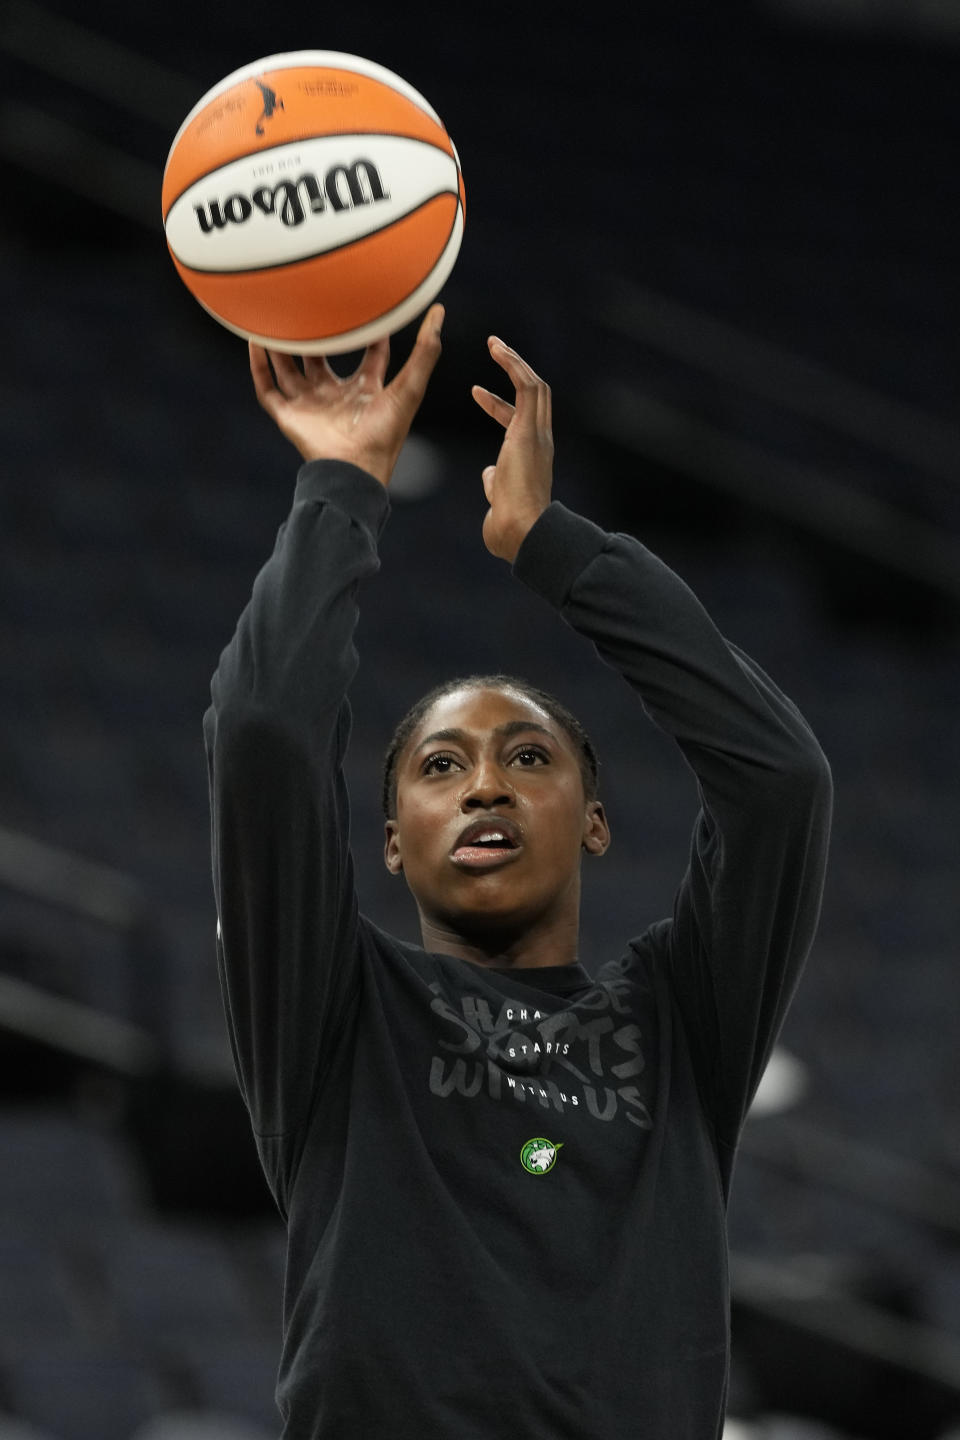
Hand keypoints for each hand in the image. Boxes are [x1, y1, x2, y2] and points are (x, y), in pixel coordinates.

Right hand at [249, 304, 443, 486]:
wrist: (355, 468)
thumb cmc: (385, 434)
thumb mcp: (409, 386)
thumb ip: (426, 352)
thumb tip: (439, 312)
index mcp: (366, 392)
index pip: (370, 356)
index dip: (370, 333)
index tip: (367, 304)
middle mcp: (335, 397)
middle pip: (321, 360)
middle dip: (315, 336)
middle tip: (310, 304)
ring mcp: (310, 406)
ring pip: (289, 369)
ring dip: (280, 345)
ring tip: (273, 314)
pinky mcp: (288, 416)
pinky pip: (267, 387)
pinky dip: (258, 365)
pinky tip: (254, 340)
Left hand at [471, 337, 552, 561]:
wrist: (523, 531)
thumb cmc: (510, 525)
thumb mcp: (498, 498)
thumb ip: (494, 483)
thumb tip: (489, 475)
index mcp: (531, 456)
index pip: (518, 421)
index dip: (497, 405)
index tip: (475, 393)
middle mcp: (539, 440)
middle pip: (535, 395)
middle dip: (515, 371)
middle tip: (495, 350)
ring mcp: (537, 433)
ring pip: (534, 385)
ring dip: (514, 361)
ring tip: (494, 343)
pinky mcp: (530, 429)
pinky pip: (527, 386)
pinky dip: (513, 364)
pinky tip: (497, 349)